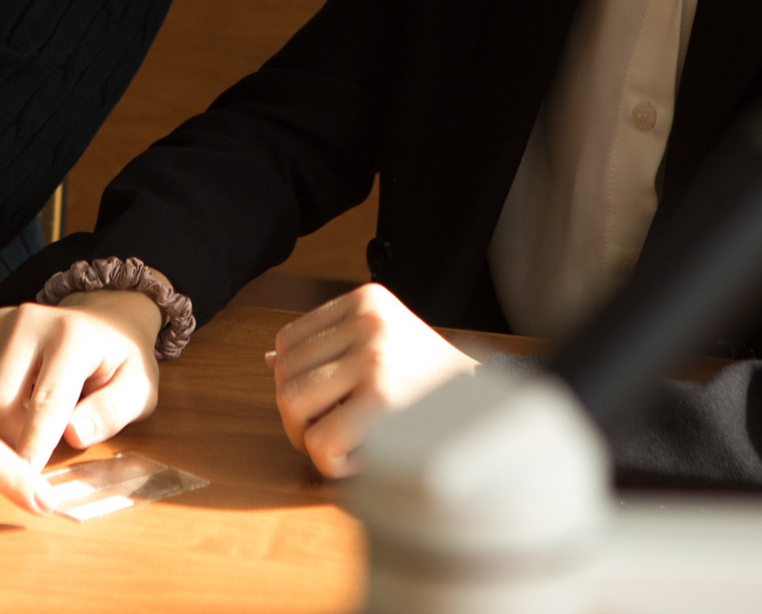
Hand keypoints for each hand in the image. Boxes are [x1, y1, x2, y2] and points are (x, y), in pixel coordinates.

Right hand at [0, 290, 161, 469]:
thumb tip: (75, 434)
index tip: (24, 482)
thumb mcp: (138, 389)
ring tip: (27, 428)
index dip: (34, 445)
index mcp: (73, 335)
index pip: (47, 400)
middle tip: (36, 455)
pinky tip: (10, 411)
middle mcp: (29, 321)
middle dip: (11, 440)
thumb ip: (111, 412)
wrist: (102, 322)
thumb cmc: (118, 361)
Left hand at [269, 283, 477, 477]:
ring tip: (345, 445)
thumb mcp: (383, 343)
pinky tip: (363, 459)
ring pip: (291, 406)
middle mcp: (368, 321)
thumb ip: (330, 347)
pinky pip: (320, 442)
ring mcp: (375, 359)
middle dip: (296, 414)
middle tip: (328, 433)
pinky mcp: (383, 402)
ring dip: (310, 438)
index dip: (297, 381)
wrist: (491, 408)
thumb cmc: (430, 383)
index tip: (328, 403)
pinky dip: (332, 462)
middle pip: (283, 375)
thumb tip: (270, 360)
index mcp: (365, 300)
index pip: (287, 342)